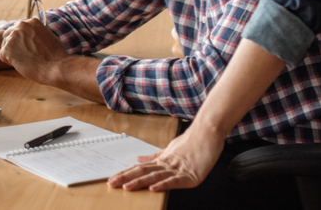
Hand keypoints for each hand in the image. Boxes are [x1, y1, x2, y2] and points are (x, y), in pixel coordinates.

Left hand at [0, 19, 68, 80]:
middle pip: (8, 34)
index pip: (18, 28)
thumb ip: (37, 34)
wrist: (56, 67)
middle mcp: (21, 25)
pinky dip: (9, 62)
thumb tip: (31, 38)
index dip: (21, 40)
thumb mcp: (49, 37)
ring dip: (12, 54)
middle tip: (25, 55)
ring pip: (5, 45)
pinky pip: (2, 55)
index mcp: (32, 22)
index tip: (27, 47)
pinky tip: (21, 65)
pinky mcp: (8, 48)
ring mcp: (13, 36)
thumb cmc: (56, 56)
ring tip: (25, 61)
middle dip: (14, 45)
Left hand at [106, 123, 224, 191]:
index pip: (140, 168)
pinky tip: (153, 188)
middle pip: (143, 172)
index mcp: (162, 160)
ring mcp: (178, 169)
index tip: (112, 178)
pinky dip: (163, 184)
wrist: (208, 132)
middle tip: (112, 183)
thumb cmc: (192, 141)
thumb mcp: (170, 150)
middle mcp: (167, 164)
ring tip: (127, 186)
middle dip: (126, 178)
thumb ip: (155, 157)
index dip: (126, 173)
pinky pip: (174, 180)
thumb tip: (138, 159)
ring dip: (140, 182)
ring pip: (155, 176)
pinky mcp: (191, 175)